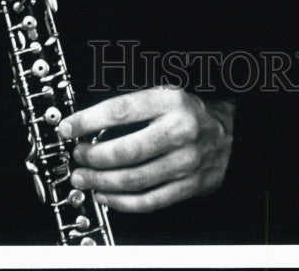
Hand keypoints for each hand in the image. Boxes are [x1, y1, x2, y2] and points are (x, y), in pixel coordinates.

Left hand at [57, 87, 234, 212]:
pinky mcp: (190, 186)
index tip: (68, 128)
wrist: (230, 133)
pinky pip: (149, 201)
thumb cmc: (190, 113)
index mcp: (171, 101)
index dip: (88, 120)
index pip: (121, 110)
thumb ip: (132, 108)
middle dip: (93, 157)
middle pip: (126, 150)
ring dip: (101, 182)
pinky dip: (121, 202)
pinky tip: (106, 195)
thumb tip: (88, 122)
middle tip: (76, 157)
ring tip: (83, 178)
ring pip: (134, 179)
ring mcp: (187, 162)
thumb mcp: (165, 95)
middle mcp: (181, 130)